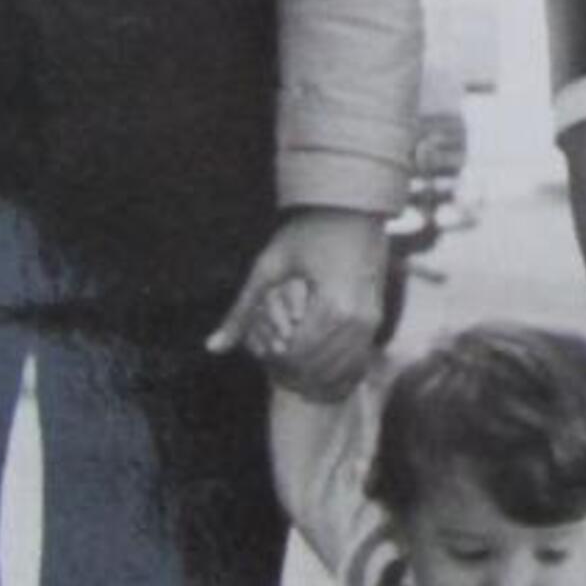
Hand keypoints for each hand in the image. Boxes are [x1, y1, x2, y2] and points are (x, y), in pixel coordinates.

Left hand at [208, 209, 388, 397]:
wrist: (352, 210)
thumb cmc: (306, 233)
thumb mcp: (269, 267)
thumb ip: (242, 312)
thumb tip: (211, 347)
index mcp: (332, 307)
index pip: (297, 355)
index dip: (274, 361)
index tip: (261, 353)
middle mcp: (357, 320)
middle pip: (318, 367)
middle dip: (292, 371)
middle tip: (272, 364)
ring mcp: (370, 322)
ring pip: (338, 370)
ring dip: (312, 375)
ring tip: (289, 366)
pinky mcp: (375, 320)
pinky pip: (355, 360)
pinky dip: (333, 369)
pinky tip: (312, 364)